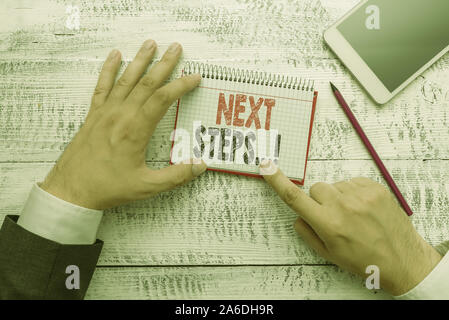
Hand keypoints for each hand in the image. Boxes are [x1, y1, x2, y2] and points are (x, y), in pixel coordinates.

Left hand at [40, 40, 206, 209]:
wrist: (72, 189)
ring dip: (139, 60)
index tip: (194, 78)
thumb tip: (200, 166)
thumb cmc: (108, 187)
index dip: (180, 86)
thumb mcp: (147, 186)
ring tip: (150, 44)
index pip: (162, 100)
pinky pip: (102, 86)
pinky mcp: (94, 115)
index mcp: (135, 131)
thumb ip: (176, 176)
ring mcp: (105, 113)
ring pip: (126, 80)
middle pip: (146, 83)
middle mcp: (120, 116)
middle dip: (163, 64)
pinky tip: (114, 56)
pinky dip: (109, 69)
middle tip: (175, 48)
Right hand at [260, 160, 441, 295]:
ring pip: (335, 185)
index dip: (277, 181)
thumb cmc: (364, 260)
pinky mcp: (375, 187)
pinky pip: (352, 182)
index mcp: (328, 224)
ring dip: (338, 197)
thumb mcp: (328, 254)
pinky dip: (353, 193)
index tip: (267, 167)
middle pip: (316, 188)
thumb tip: (298, 214)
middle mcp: (342, 206)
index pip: (294, 198)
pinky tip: (363, 209)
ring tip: (354, 216)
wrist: (402, 260)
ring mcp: (360, 195)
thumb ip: (307, 232)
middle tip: (334, 217)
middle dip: (319, 201)